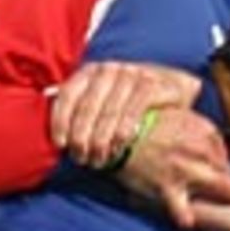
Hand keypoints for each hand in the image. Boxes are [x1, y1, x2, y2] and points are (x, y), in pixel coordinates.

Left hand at [50, 60, 200, 169]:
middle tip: (81, 159)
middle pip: (87, 107)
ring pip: (108, 111)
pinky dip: (123, 132)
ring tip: (99, 160)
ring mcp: (130, 74)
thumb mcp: (102, 101)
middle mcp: (107, 70)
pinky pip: (133, 110)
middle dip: (81, 138)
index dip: (60, 121)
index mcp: (89, 72)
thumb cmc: (129, 102)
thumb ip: (80, 112)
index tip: (60, 145)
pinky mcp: (150, 84)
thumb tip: (57, 138)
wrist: (171, 87)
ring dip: (101, 140)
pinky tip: (119, 148)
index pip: (67, 95)